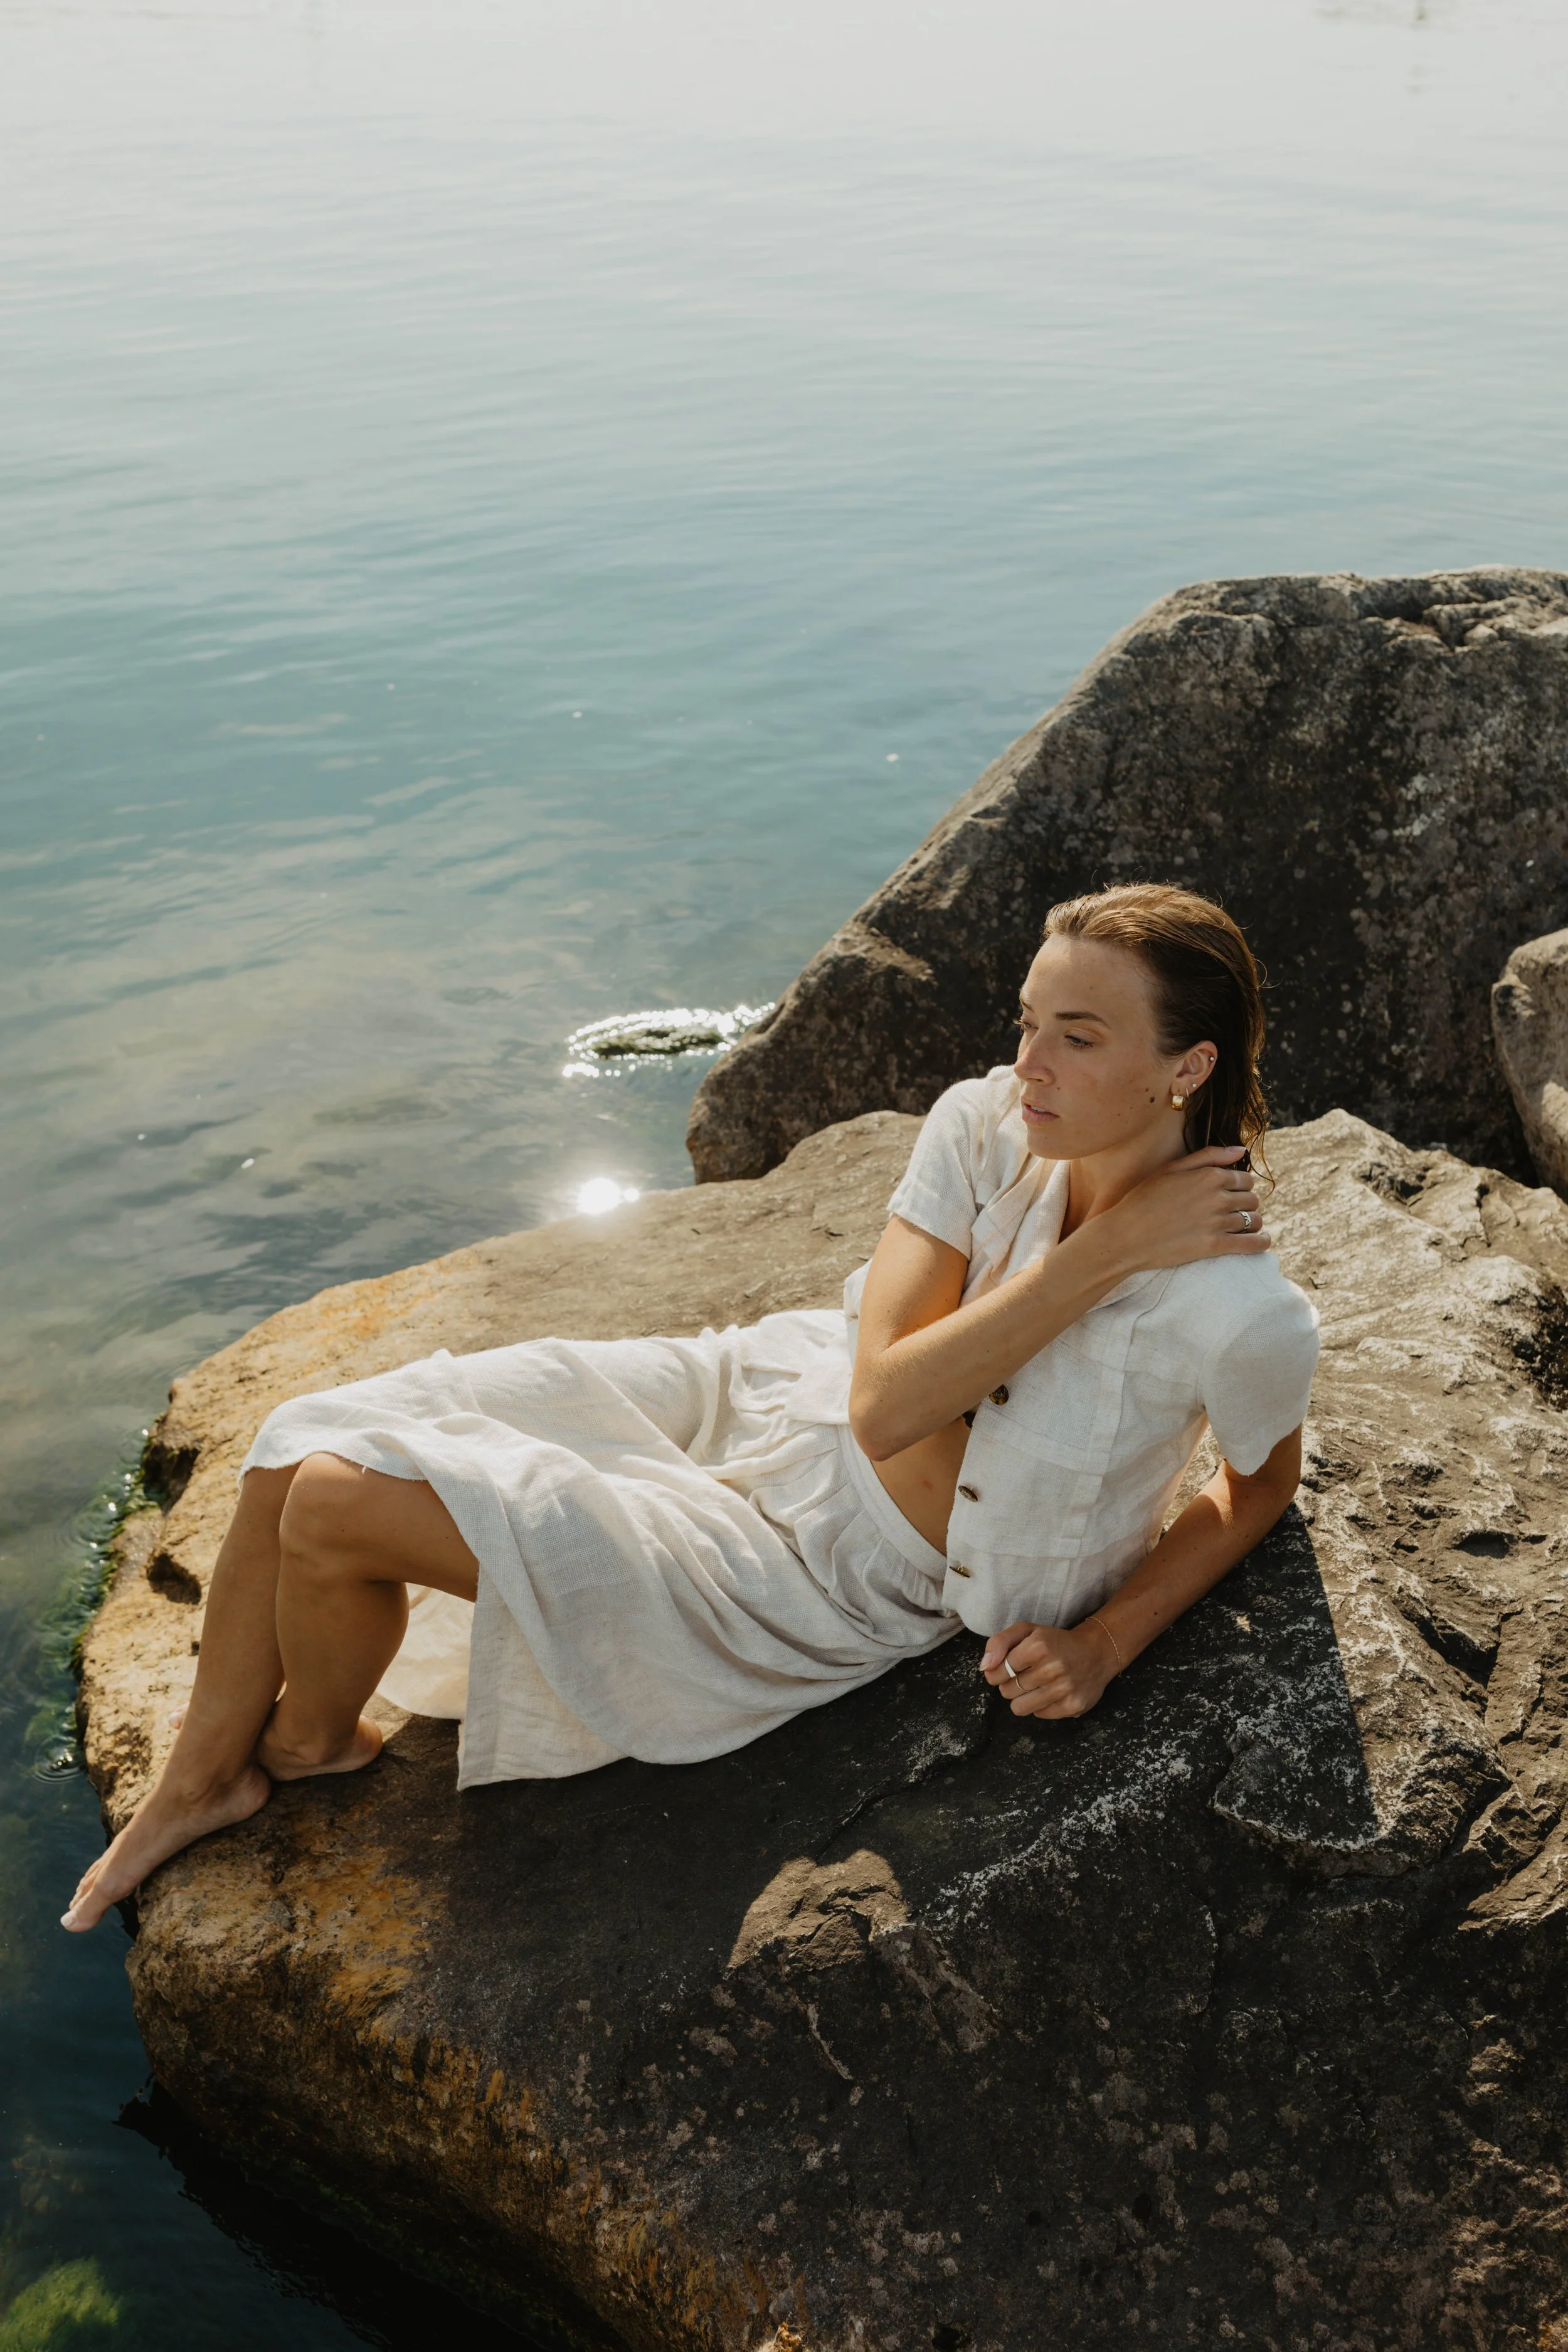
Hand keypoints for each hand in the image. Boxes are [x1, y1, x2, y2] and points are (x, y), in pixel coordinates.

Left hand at [981, 1620, 1115, 1718]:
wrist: (1096, 1653)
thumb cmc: (1055, 1642)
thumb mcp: (1027, 1631)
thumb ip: (999, 1642)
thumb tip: (985, 1667)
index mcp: (1037, 1646)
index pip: (997, 1672)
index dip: (997, 1672)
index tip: (1006, 1669)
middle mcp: (1052, 1667)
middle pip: (1007, 1691)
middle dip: (1011, 1684)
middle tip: (1026, 1674)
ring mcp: (1064, 1689)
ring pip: (1019, 1708)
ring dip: (1023, 1698)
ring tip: (1037, 1685)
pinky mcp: (1073, 1706)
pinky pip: (1040, 1715)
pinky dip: (1041, 1705)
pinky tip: (1052, 1692)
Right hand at [1105, 1145, 1267, 1270]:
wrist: (1125, 1235)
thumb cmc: (1144, 1199)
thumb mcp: (1172, 1169)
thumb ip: (1209, 1156)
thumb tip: (1241, 1150)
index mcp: (1209, 1175)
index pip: (1245, 1179)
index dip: (1241, 1187)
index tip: (1233, 1195)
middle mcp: (1218, 1196)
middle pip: (1252, 1200)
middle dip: (1247, 1205)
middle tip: (1236, 1213)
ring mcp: (1217, 1222)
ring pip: (1254, 1221)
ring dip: (1253, 1224)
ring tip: (1244, 1228)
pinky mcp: (1215, 1246)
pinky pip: (1252, 1244)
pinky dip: (1261, 1244)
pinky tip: (1262, 1243)